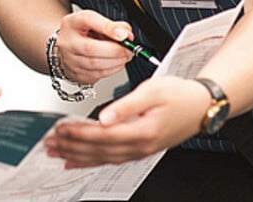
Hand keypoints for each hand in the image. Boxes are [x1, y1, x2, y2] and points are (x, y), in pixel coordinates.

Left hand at [43, 76, 208, 167]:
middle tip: (49, 143)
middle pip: (98, 151)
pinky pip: (110, 159)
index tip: (60, 129)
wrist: (203, 106)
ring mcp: (140, 151)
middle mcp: (140, 147)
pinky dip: (91, 161)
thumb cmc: (180, 95)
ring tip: (56, 151)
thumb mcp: (153, 91)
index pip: (102, 136)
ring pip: (102, 158)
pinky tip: (76, 161)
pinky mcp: (140, 150)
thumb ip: (126, 105)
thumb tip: (104, 117)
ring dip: (77, 155)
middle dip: (71, 147)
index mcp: (142, 131)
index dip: (79, 134)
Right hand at [55, 10, 134, 83]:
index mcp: (73, 23)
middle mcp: (68, 42)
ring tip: (125, 56)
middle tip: (129, 49)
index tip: (124, 35)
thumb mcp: (97, 21)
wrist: (70, 46)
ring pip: (95, 64)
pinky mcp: (76, 74)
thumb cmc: (84, 32)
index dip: (108, 28)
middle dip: (115, 50)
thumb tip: (127, 35)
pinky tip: (117, 63)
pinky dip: (112, 70)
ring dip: (116, 61)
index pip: (88, 21)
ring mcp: (70, 60)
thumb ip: (114, 25)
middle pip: (91, 48)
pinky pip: (97, 75)